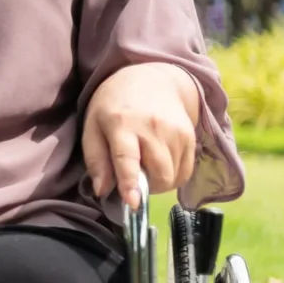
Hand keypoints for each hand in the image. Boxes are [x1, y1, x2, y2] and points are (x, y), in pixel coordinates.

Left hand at [83, 63, 199, 208]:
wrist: (152, 79)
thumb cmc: (114, 105)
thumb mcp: (93, 126)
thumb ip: (96, 160)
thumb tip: (102, 191)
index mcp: (121, 123)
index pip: (127, 158)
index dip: (130, 183)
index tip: (133, 203)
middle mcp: (152, 127)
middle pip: (158, 173)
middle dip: (147, 187)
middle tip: (134, 178)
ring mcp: (175, 131)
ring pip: (173, 176)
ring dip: (159, 182)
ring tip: (145, 165)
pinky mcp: (190, 136)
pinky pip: (185, 172)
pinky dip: (172, 176)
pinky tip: (160, 162)